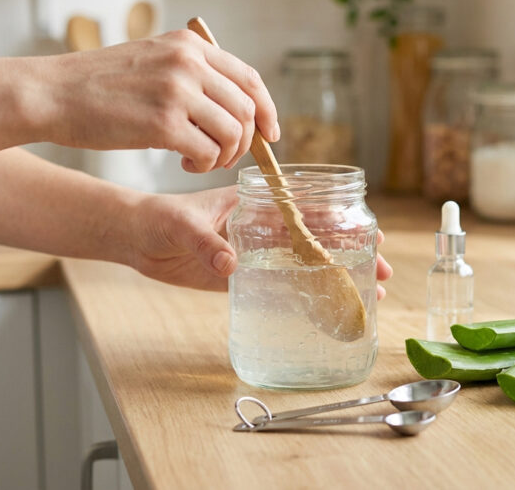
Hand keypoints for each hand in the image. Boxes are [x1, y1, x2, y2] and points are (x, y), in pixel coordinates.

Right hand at [38, 30, 278, 172]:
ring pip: (233, 134)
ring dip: (223, 156)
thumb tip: (236, 104)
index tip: (270, 135)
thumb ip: (192, 72)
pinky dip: (204, 164)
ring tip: (199, 159)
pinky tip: (184, 162)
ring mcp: (177, 91)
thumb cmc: (99, 85)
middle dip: (244, 142)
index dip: (267, 110)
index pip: (250, 78)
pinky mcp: (162, 123)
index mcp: (189, 45)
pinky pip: (209, 152)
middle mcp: (188, 63)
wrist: (51, 93)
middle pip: (247, 110)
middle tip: (223, 156)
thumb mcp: (152, 59)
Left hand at [127, 187, 393, 297]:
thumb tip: (231, 266)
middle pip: (318, 240)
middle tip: (382, 272)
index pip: (309, 211)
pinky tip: (324, 309)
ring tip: (368, 293)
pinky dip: (302, 296)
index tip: (369, 234)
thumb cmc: (157, 216)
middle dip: (353, 254)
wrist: (132, 235)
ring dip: (335, 277)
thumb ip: (206, 244)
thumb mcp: (182, 224)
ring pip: (304, 264)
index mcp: (256, 204)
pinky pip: (276, 287)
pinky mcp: (237, 277)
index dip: (342, 223)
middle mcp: (262, 228)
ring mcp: (253, 253)